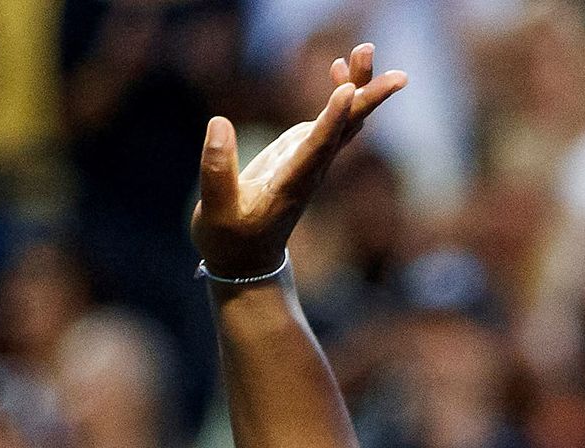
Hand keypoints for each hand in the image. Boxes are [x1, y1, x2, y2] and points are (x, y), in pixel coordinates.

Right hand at [191, 44, 406, 277]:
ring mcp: (313, 160)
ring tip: (364, 50)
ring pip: (347, 120)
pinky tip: (340, 68)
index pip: (316, 148)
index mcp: (290, 184)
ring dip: (359, 85)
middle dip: (361, 91)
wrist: (248, 261)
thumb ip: (216, 170)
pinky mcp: (307, 154)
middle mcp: (311, 169)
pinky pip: (336, 121)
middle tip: (369, 53)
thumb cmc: (229, 239)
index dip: (332, 119)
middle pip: (345, 127)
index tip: (347, 90)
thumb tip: (219, 123)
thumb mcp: (215, 211)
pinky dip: (343, 94)